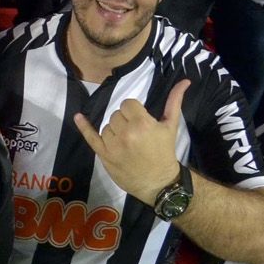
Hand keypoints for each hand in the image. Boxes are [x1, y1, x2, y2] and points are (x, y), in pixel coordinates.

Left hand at [74, 79, 187, 203]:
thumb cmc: (165, 152)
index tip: (141, 121)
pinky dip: (83, 126)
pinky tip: (78, 117)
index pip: (127, 104)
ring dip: (114, 131)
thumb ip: (174, 101)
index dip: (134, 111)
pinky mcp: (104, 155)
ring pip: (106, 126)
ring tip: (128, 142)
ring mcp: (112, 145)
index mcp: (142, 123)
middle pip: (116, 114)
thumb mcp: (171, 126)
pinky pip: (90, 137)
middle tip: (136, 134)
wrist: (159, 182)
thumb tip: (185, 81)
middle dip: (125, 121)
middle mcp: (125, 133)